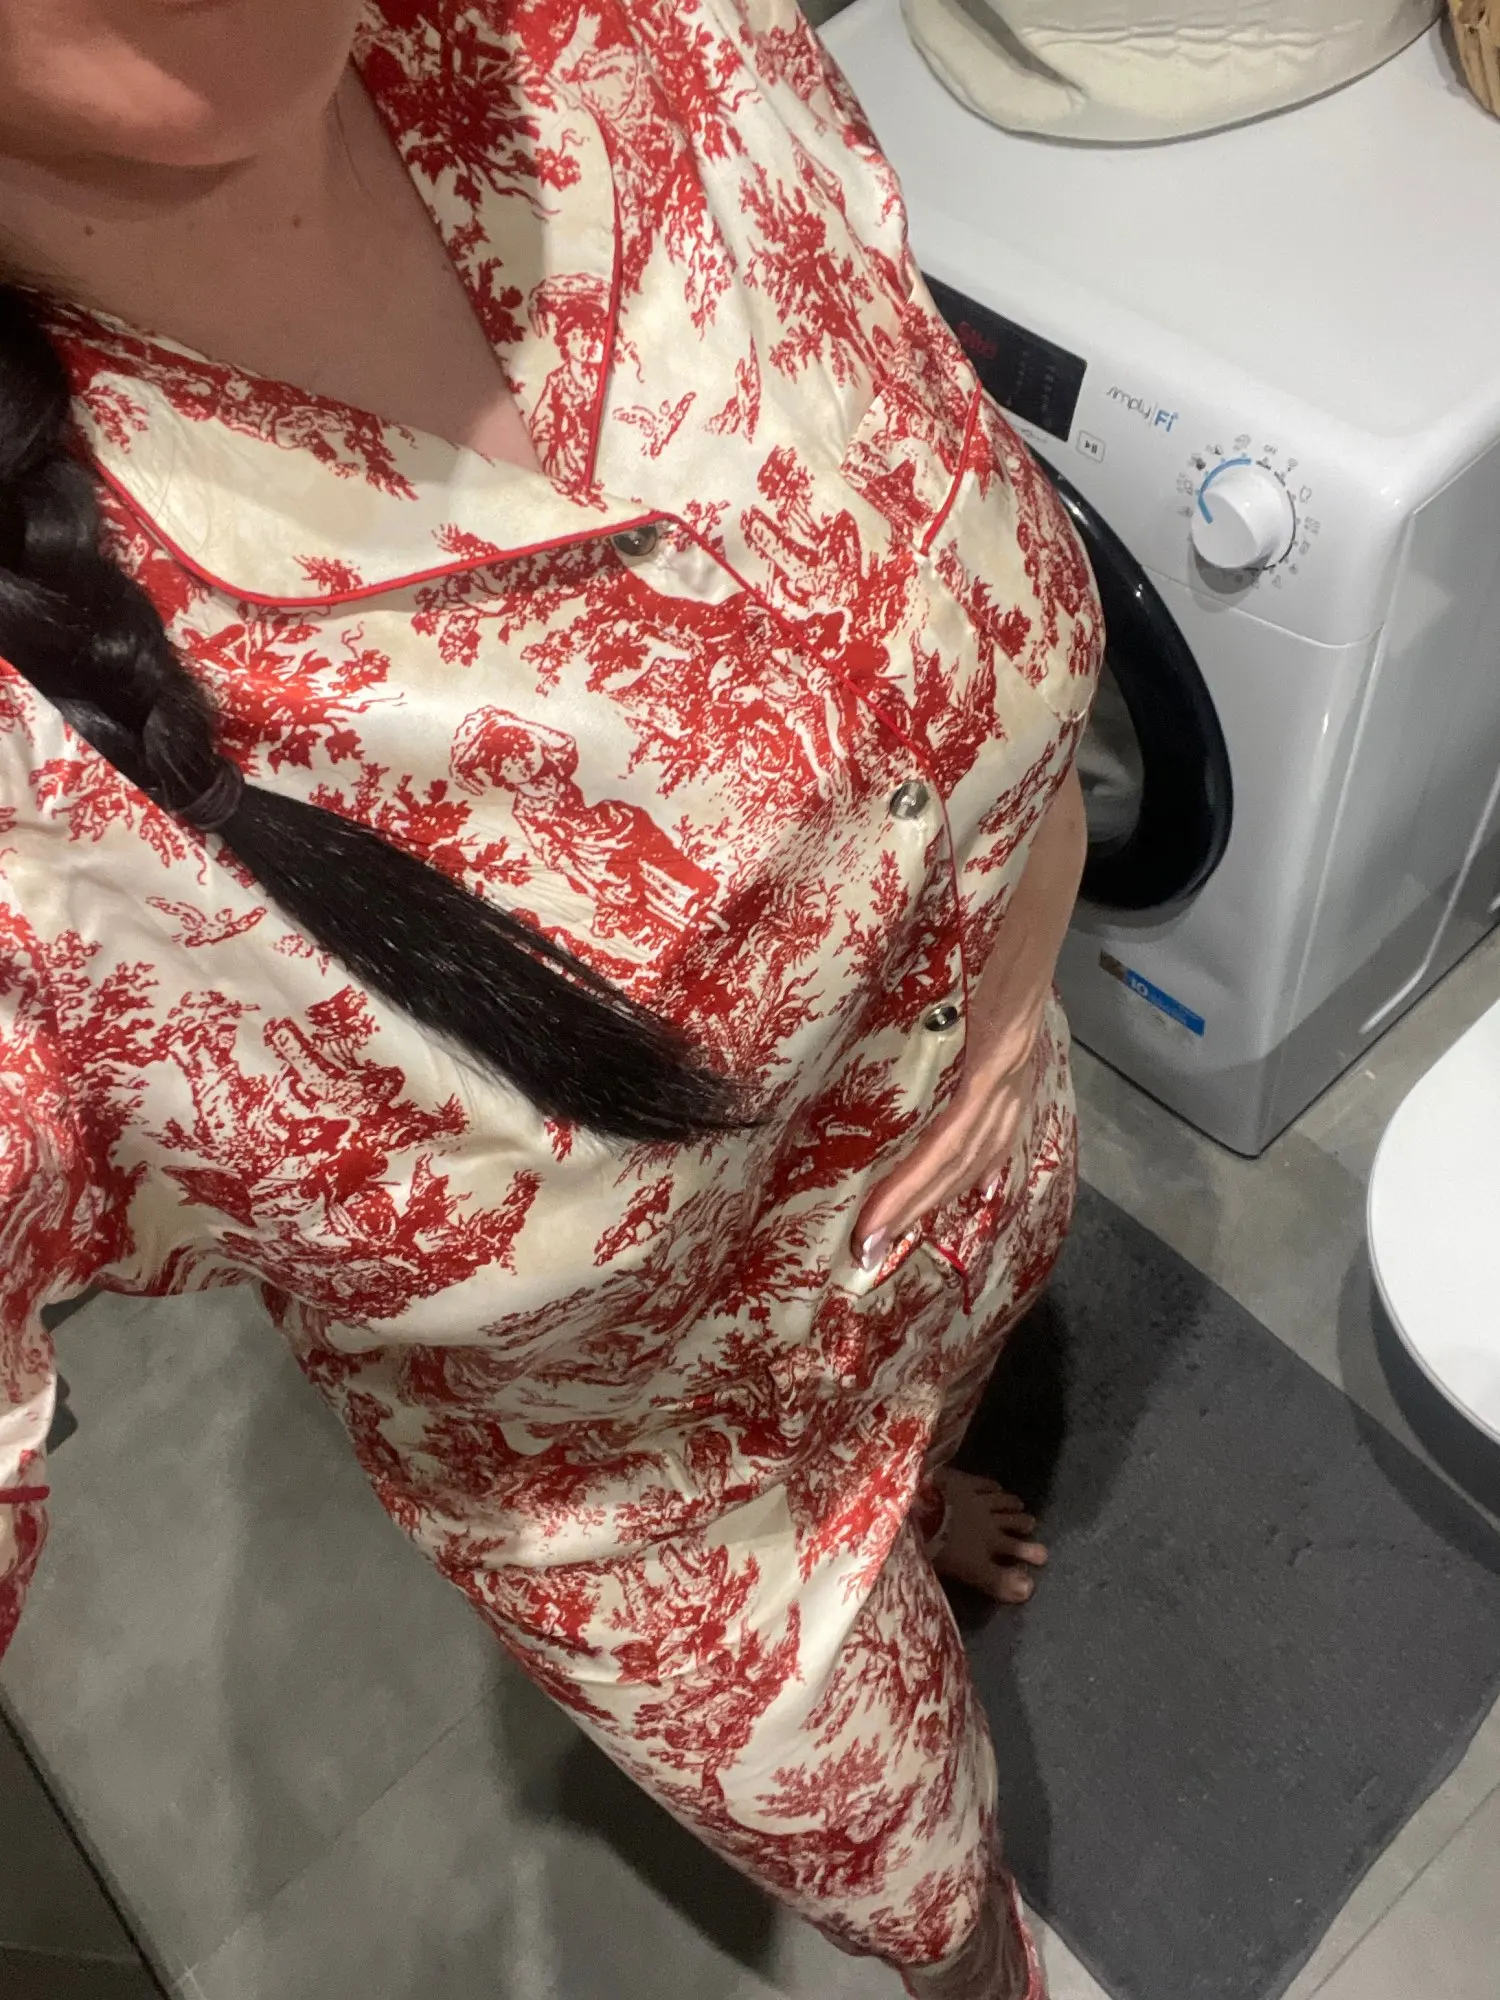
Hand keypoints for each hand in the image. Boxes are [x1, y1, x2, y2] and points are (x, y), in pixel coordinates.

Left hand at [850, 764, 1085, 1273]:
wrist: (1035, 767)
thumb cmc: (974, 819)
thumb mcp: (937, 881)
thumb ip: (880, 938)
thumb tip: (810, 1002)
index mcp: (995, 1011)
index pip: (961, 1122)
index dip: (918, 1181)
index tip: (868, 1231)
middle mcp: (1016, 1029)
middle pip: (976, 1142)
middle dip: (924, 1203)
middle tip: (865, 1259)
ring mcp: (1025, 1021)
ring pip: (996, 1127)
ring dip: (949, 1186)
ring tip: (897, 1236)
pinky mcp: (1023, 1008)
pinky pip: (1008, 1098)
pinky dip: (981, 1148)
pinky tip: (955, 1176)